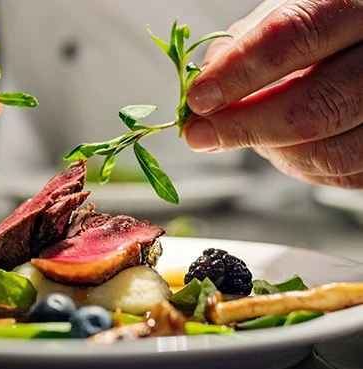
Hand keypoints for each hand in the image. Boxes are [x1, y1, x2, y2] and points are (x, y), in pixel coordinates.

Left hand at [184, 0, 362, 187]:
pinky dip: (297, 165)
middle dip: (243, 127)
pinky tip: (276, 146)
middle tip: (199, 135)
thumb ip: (246, 41)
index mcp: (359, 4)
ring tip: (237, 136)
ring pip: (329, 151)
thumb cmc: (328, 23)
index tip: (199, 99)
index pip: (296, 35)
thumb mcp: (289, 10)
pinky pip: (341, 174)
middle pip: (315, 104)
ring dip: (269, 151)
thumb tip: (205, 84)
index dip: (240, 72)